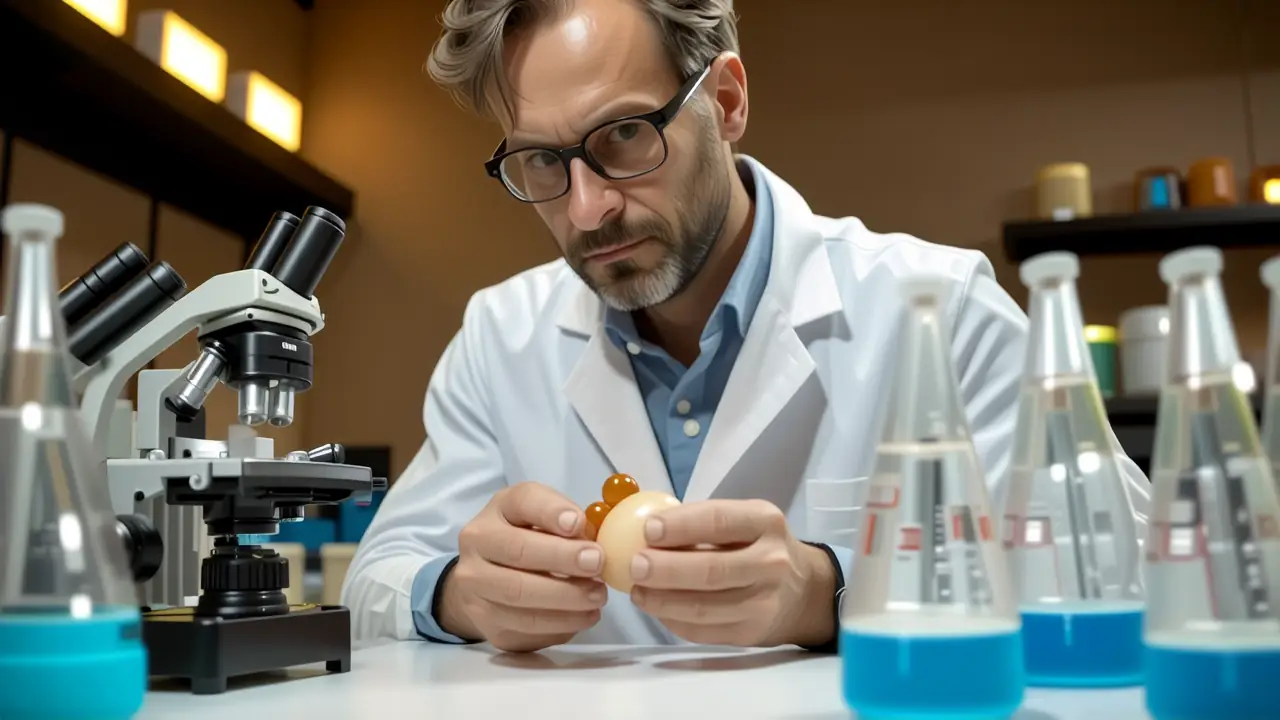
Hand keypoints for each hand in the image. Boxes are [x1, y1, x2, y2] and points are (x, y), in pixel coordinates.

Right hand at [439, 482, 607, 652]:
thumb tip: (592, 542)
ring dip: (565, 597)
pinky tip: (584, 616)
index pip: (522, 501)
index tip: (578, 524)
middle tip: (597, 564)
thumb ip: (569, 522)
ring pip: (518, 594)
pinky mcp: (483, 620)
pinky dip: (560, 623)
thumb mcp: (547, 519)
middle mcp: (477, 542)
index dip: (551, 511)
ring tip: (597, 596)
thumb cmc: (529, 540)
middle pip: (517, 550)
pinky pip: (523, 625)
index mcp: (499, 508)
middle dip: (562, 558)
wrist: (487, 579)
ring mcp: (474, 584)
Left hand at [628, 499, 835, 647]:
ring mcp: (763, 602)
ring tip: (637, 591)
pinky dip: (673, 621)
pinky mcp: (751, 633)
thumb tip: (644, 531)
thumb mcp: (745, 521)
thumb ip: (703, 524)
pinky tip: (657, 608)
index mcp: (765, 522)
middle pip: (710, 570)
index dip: (680, 526)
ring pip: (703, 607)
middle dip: (665, 569)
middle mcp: (771, 562)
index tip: (647, 529)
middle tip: (634, 565)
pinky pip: (704, 630)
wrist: (803, 591)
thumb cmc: (759, 546)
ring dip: (662, 601)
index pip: (718, 521)